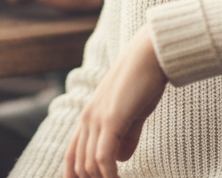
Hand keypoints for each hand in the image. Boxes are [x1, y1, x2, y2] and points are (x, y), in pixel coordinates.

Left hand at [64, 24, 166, 177]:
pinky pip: (104, 159)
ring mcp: (97, 118)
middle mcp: (87, 118)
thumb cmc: (143, 82)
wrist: (149, 55)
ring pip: (90, 165)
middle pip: (80, 165)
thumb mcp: (132, 113)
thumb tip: (122, 158)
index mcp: (89, 116)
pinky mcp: (111, 119)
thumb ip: (126, 136)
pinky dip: (110, 176)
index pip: (72, 156)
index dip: (75, 177)